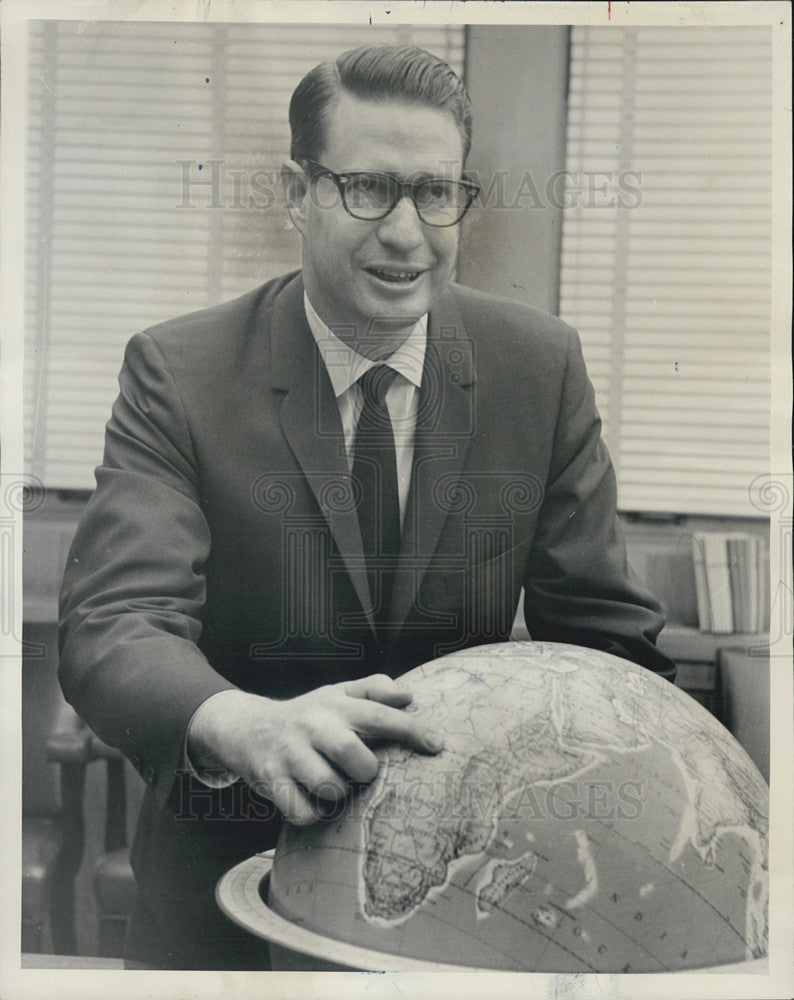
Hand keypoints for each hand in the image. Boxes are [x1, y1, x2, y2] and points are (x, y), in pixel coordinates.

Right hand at [187, 675, 443, 824]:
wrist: (246, 727)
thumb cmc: (308, 715)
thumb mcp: (338, 693)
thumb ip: (374, 689)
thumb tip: (409, 697)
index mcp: (335, 704)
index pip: (380, 714)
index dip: (412, 729)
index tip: (438, 745)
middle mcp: (313, 726)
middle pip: (354, 757)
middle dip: (366, 771)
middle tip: (361, 772)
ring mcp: (290, 754)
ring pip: (329, 788)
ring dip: (338, 794)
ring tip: (333, 785)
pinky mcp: (270, 780)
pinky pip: (302, 811)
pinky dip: (313, 813)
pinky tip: (313, 802)